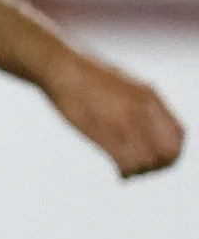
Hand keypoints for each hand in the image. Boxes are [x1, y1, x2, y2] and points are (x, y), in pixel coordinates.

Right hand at [43, 47, 184, 178]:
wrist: (59, 65)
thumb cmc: (85, 73)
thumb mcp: (123, 81)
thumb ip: (141, 102)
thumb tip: (149, 122)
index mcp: (150, 97)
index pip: (179, 137)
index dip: (171, 152)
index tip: (155, 156)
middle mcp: (142, 110)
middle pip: (169, 153)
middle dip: (159, 165)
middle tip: (142, 167)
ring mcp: (123, 121)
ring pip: (150, 161)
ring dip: (142, 171)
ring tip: (128, 170)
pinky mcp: (103, 132)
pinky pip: (127, 162)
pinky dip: (127, 172)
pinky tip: (119, 173)